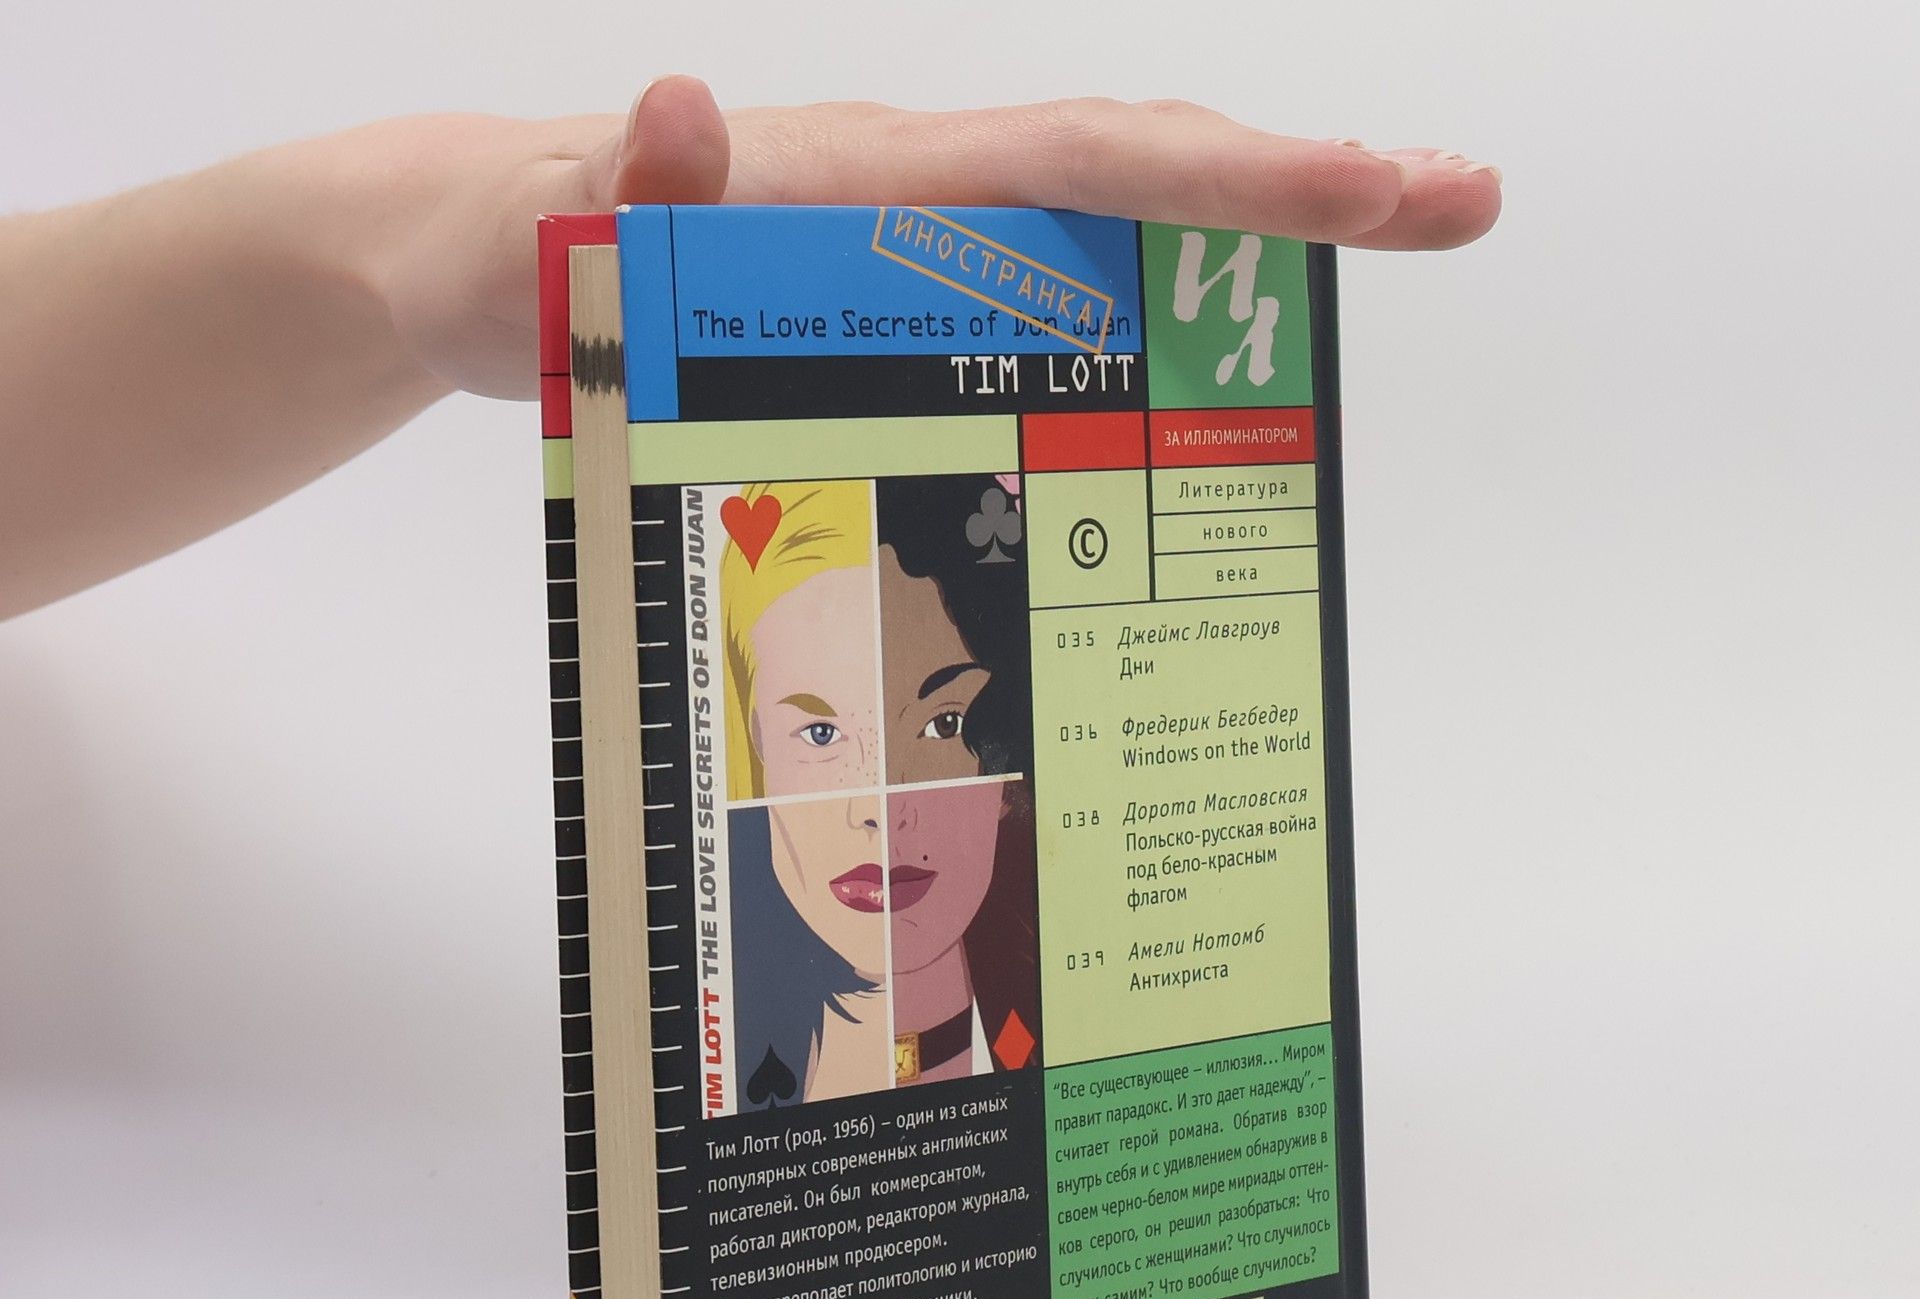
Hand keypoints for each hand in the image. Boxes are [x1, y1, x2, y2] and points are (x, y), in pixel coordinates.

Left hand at [374, 78, 1500, 400]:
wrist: (483, 259)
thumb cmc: (518, 253)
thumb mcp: (547, 242)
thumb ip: (621, 194)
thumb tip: (685, 107)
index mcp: (870, 177)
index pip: (1080, 162)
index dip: (1229, 181)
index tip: (1375, 188)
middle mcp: (917, 191)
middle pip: (1137, 172)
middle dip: (1298, 188)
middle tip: (1456, 203)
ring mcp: (915, 244)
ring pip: (1106, 229)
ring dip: (1240, 247)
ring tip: (1375, 261)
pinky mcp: (897, 295)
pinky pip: (1041, 296)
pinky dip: (1137, 312)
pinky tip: (1196, 372)